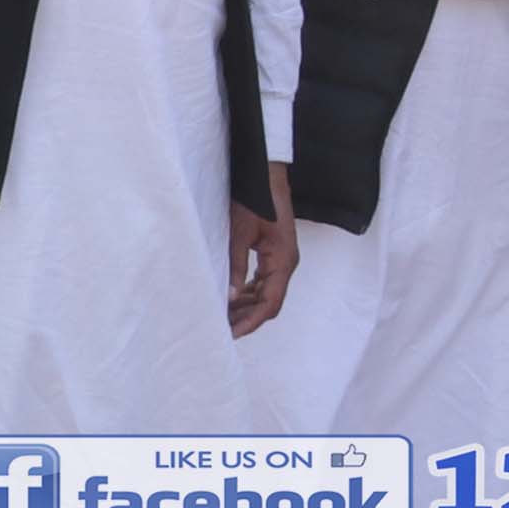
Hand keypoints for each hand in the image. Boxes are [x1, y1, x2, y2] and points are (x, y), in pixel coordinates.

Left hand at [229, 174, 297, 335]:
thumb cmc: (254, 199)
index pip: (270, 303)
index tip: (232, 333)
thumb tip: (229, 297)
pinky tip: (232, 296)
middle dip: (248, 317)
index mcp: (283, 261)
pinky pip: (264, 280)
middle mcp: (286, 263)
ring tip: (224, 315)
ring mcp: (282, 259)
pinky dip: (249, 291)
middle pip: (270, 302)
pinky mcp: (274, 253)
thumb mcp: (239, 233)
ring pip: (267, 293)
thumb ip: (235, 266)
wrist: (266, 174)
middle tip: (222, 328)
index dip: (251, 321)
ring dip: (248, 306)